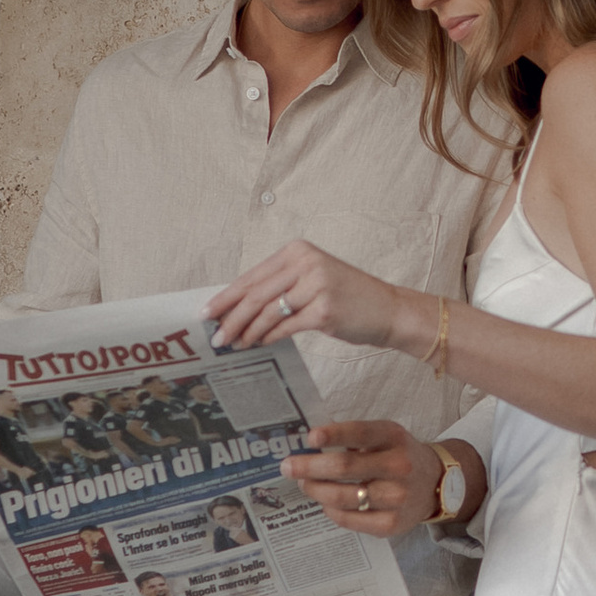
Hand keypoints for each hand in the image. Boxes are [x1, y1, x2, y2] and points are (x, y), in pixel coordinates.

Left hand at [210, 238, 415, 355]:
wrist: (389, 310)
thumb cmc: (349, 298)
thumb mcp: (313, 279)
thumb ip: (280, 286)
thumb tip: (238, 307)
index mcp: (298, 251)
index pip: (253, 275)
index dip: (226, 296)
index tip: (206, 312)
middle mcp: (306, 263)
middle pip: (255, 293)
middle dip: (230, 317)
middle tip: (214, 336)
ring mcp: (316, 285)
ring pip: (267, 312)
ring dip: (246, 331)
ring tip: (233, 344)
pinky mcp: (324, 309)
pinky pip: (285, 327)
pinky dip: (268, 337)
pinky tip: (257, 344)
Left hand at [287, 421, 439, 538]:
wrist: (437, 484)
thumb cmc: (398, 456)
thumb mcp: (386, 436)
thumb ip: (354, 437)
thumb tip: (310, 445)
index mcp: (394, 438)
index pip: (361, 433)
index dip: (334, 434)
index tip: (310, 438)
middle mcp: (399, 467)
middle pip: (346, 467)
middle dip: (310, 467)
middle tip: (288, 467)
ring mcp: (397, 498)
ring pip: (343, 497)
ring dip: (316, 490)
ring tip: (304, 484)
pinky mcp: (392, 524)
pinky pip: (350, 520)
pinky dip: (331, 510)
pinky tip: (325, 503)